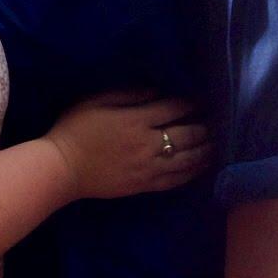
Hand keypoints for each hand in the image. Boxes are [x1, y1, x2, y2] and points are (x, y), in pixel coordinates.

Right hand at [44, 91, 210, 200]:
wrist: (63, 167)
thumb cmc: (75, 128)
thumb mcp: (96, 101)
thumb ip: (127, 95)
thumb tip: (155, 91)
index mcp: (136, 120)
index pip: (171, 109)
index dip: (189, 103)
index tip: (200, 100)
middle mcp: (148, 145)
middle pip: (185, 135)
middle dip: (203, 127)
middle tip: (215, 121)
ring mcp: (148, 168)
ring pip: (186, 160)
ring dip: (204, 150)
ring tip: (215, 143)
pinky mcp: (145, 185)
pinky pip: (175, 180)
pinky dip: (192, 173)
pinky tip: (200, 167)